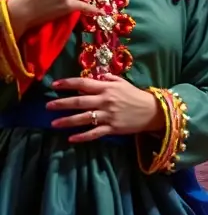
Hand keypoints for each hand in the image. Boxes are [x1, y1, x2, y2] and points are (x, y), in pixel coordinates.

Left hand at [46, 73, 164, 142]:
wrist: (152, 111)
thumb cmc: (135, 96)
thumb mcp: (122, 83)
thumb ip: (108, 79)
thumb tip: (96, 76)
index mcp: (107, 88)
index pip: (84, 83)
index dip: (68, 83)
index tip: (54, 85)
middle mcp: (105, 101)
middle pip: (79, 101)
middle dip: (61, 103)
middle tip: (48, 106)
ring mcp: (108, 115)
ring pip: (83, 118)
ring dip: (67, 121)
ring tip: (54, 123)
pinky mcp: (112, 128)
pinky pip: (94, 133)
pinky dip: (82, 136)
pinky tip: (71, 138)